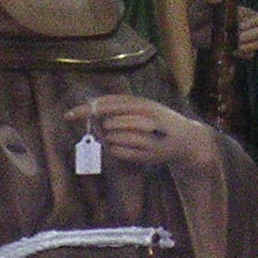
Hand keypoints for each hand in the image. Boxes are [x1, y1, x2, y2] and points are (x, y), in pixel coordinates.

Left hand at [63, 95, 217, 173]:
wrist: (188, 141)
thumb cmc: (160, 125)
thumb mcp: (144, 109)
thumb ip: (122, 109)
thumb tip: (94, 112)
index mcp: (143, 103)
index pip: (108, 104)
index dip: (87, 110)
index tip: (68, 115)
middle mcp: (145, 116)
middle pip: (110, 122)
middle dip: (105, 129)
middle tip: (112, 131)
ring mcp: (147, 136)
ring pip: (114, 138)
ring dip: (114, 140)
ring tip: (130, 139)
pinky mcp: (148, 153)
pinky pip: (120, 153)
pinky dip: (120, 152)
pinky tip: (132, 149)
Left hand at [186, 0, 257, 58]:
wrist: (188, 28)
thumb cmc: (196, 12)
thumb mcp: (201, 2)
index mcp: (241, 13)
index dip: (253, 23)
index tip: (240, 25)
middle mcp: (243, 26)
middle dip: (251, 36)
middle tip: (238, 37)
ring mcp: (239, 39)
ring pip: (256, 44)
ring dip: (249, 46)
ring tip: (237, 47)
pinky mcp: (233, 50)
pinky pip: (248, 55)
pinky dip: (245, 55)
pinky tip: (234, 53)